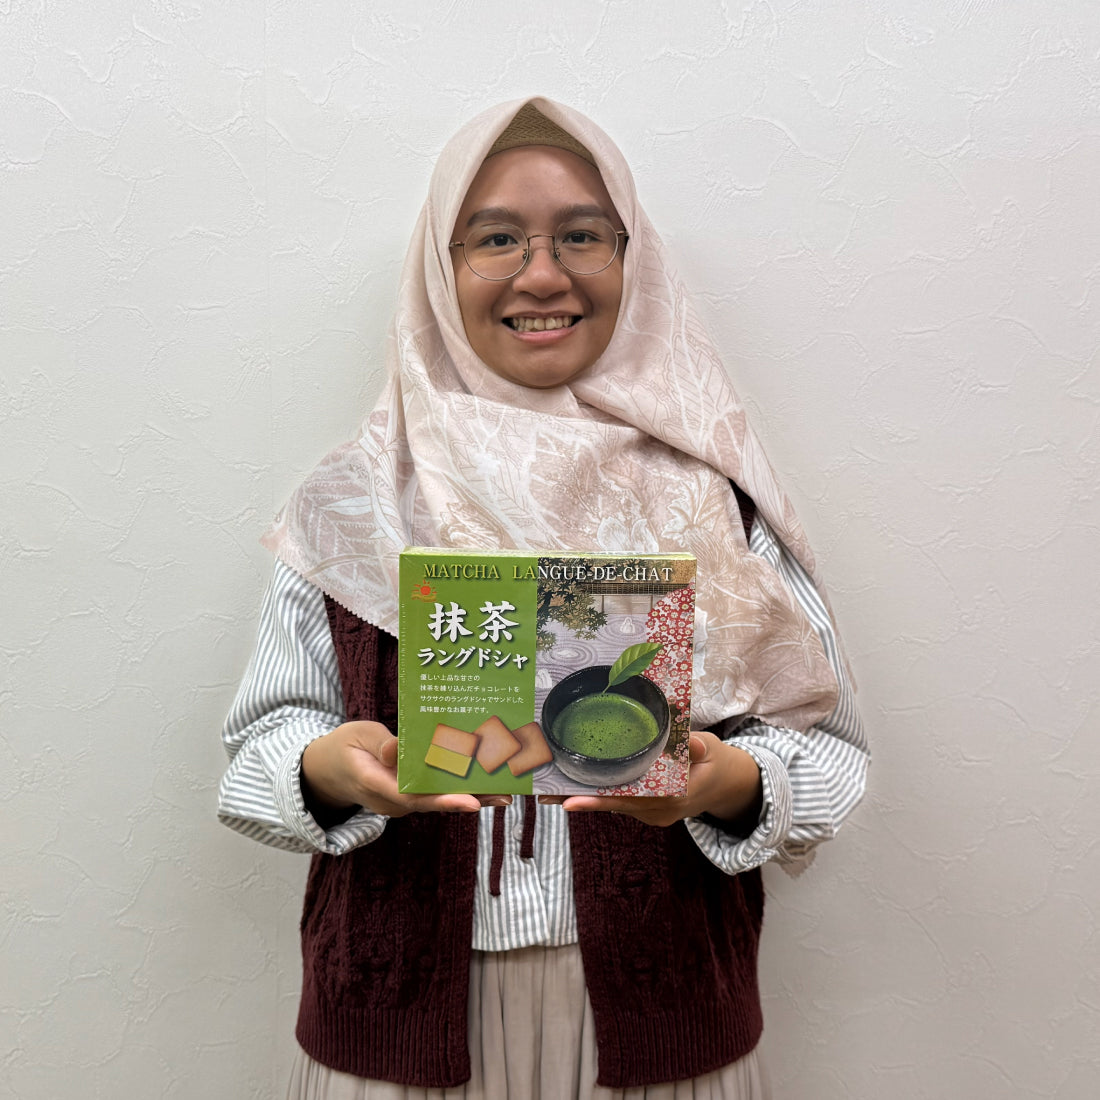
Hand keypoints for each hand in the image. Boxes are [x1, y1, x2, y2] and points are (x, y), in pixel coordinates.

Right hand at [300, 721, 500, 821]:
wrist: (326, 772)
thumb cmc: (344, 748)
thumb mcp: (357, 735)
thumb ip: (379, 744)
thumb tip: (396, 750)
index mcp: (375, 784)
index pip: (413, 795)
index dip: (444, 799)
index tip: (472, 802)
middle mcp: (392, 801)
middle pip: (435, 802)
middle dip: (471, 799)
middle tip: (506, 794)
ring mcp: (400, 803)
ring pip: (438, 800)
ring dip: (471, 795)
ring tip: (505, 789)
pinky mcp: (407, 798)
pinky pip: (434, 795)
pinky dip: (458, 789)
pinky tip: (484, 782)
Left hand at [551, 731, 762, 829]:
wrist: (727, 786)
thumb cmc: (716, 761)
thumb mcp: (712, 749)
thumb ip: (698, 747)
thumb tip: (694, 745)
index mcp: (676, 797)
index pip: (633, 798)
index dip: (602, 799)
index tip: (573, 801)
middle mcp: (660, 811)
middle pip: (615, 805)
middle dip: (580, 800)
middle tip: (546, 794)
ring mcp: (653, 814)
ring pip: (614, 806)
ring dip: (584, 798)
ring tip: (549, 791)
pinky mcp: (647, 811)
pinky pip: (620, 804)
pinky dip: (598, 796)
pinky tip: (573, 788)